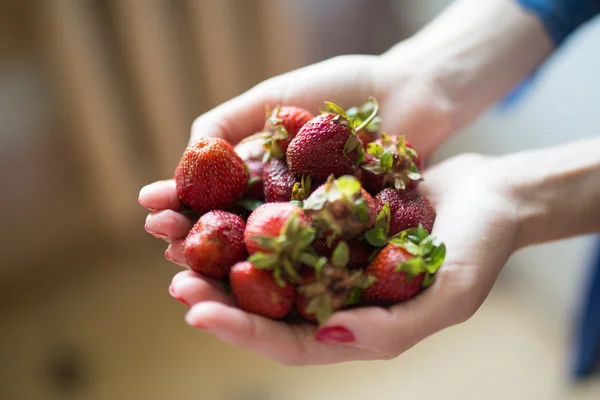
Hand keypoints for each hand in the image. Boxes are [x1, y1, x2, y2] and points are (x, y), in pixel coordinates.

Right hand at [141, 52, 454, 258]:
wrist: (410, 92)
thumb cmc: (342, 88)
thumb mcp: (274, 96)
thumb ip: (228, 122)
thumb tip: (187, 156)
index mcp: (258, 177)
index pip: (210, 198)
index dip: (180, 205)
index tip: (150, 208)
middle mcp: (280, 209)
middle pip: (231, 237)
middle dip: (195, 248)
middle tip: (167, 255)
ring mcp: (313, 231)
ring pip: (265, 262)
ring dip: (227, 276)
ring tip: (191, 281)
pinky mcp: (348, 246)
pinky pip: (315, 268)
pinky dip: (284, 281)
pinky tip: (253, 288)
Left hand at [141, 150, 519, 364]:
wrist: (492, 193)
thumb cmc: (481, 246)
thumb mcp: (451, 294)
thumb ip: (395, 327)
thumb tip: (329, 338)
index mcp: (354, 325)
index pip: (288, 341)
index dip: (243, 330)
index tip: (199, 312)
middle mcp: (331, 294)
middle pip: (262, 303)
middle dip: (216, 294)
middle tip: (175, 280)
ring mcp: (326, 253)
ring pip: (261, 259)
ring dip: (219, 251)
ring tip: (177, 238)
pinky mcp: (325, 215)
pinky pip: (278, 216)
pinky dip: (246, 209)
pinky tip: (216, 195)